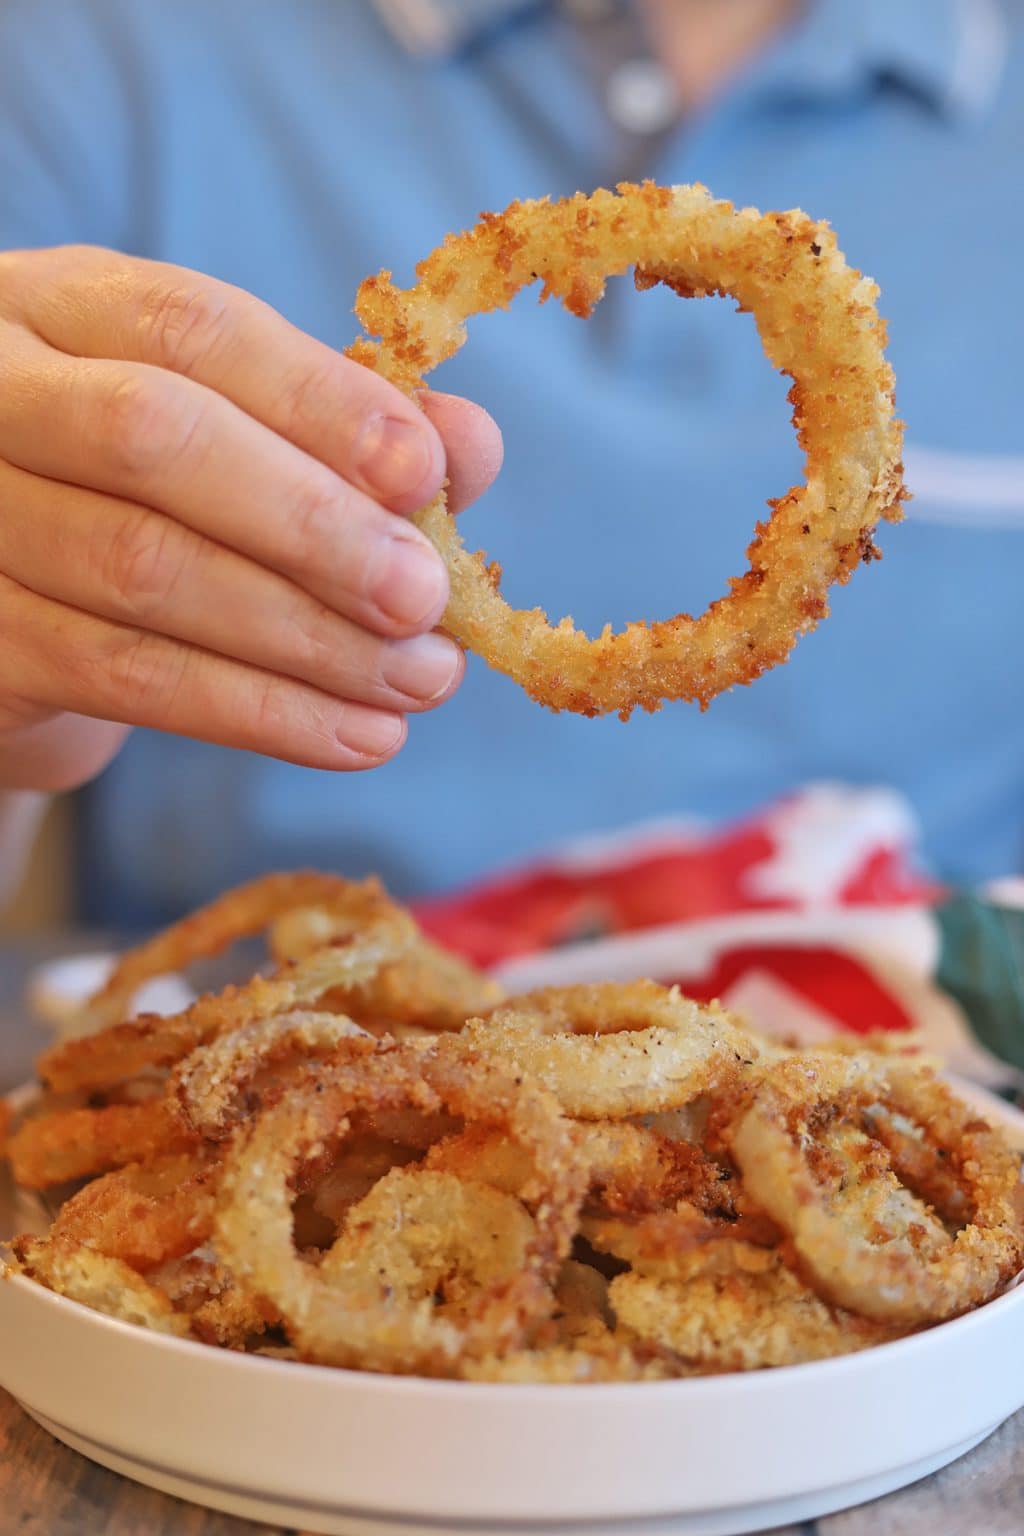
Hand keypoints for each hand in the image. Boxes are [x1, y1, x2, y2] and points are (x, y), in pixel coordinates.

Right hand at [0, 246, 502, 791]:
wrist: (24, 615)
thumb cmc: (157, 503)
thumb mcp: (248, 436)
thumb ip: (354, 430)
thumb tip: (470, 445)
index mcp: (75, 309)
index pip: (197, 329)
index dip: (320, 402)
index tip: (426, 476)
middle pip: (153, 439)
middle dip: (313, 525)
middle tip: (426, 599)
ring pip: (143, 571)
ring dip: (307, 638)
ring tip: (420, 680)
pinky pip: (127, 677)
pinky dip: (261, 712)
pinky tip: (357, 735)